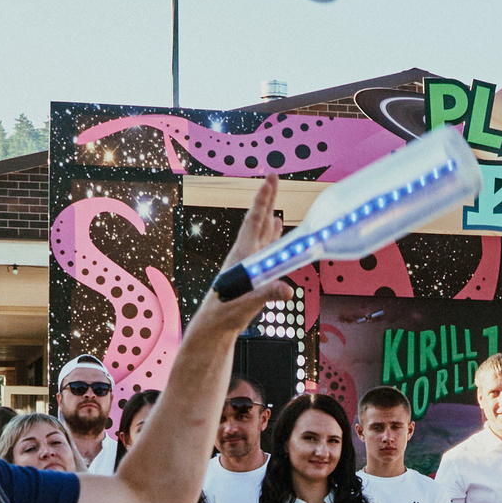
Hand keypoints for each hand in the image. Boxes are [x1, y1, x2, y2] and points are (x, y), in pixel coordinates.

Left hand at [193, 177, 287, 327]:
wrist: (214, 325)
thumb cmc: (225, 314)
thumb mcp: (247, 304)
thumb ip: (267, 295)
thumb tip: (287, 290)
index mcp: (242, 255)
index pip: (255, 221)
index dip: (263, 198)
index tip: (270, 178)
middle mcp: (245, 254)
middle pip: (258, 220)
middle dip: (267, 198)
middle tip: (273, 177)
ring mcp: (248, 262)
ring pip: (261, 232)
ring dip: (270, 216)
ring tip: (277, 200)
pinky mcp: (251, 271)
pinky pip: (264, 247)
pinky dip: (272, 235)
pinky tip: (277, 230)